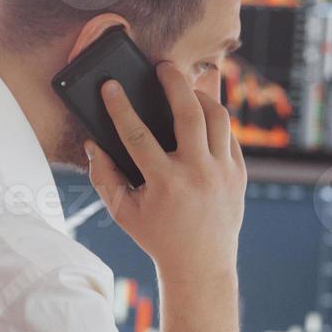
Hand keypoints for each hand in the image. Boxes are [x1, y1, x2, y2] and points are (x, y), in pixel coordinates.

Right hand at [86, 61, 245, 278]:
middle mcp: (197, 174)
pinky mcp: (239, 173)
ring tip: (185, 87)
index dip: (120, 107)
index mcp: (165, 184)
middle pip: (189, 114)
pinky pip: (229, 134)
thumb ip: (104, 178)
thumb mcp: (123, 212)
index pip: (137, 135)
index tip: (109, 86)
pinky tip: (201, 113)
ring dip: (200, 96)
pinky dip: (214, 119)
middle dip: (174, 82)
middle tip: (163, 67)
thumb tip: (92, 144)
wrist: (201, 263)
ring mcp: (223, 173)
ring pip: (217, 117)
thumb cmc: (157, 236)